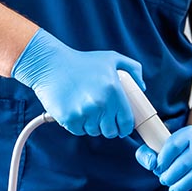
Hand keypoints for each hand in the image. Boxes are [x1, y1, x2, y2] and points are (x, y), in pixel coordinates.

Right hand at [12, 28, 142, 137]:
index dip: (125, 128)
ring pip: (94, 132)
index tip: (122, 127)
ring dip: (92, 125)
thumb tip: (142, 87)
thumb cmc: (81, 62)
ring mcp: (83, 112)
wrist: (49, 63)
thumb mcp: (111, 58)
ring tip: (86, 110)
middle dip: (108, 127)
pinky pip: (79, 131)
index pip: (126, 121)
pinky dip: (78, 124)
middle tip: (102, 118)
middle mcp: (100, 103)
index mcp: (113, 90)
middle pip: (110, 131)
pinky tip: (75, 110)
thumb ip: (132, 69)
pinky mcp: (68, 118)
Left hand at [135, 125, 191, 190]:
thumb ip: (147, 154)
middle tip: (165, 181)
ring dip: (182, 187)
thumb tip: (151, 163)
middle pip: (185, 162)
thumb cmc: (179, 158)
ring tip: (175, 190)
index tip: (158, 169)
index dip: (162, 160)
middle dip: (171, 176)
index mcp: (190, 133)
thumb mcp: (161, 151)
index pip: (173, 145)